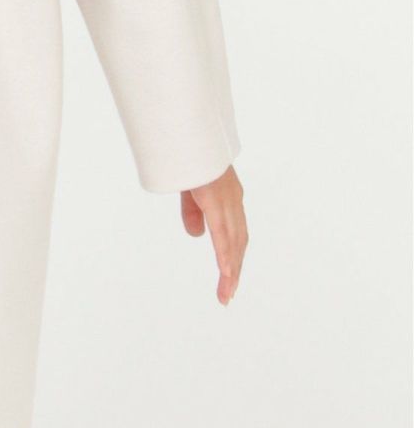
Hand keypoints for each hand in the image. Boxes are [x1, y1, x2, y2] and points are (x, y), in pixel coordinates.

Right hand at [181, 164, 247, 303]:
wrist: (189, 132)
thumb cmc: (190, 156)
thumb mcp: (189, 189)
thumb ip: (193, 211)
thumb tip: (197, 235)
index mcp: (228, 198)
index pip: (234, 234)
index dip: (232, 257)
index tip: (229, 279)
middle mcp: (233, 201)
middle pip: (238, 243)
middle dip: (234, 270)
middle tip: (227, 295)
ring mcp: (227, 201)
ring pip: (233, 243)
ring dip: (230, 269)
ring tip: (226, 293)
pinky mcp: (216, 200)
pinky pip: (223, 232)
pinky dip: (226, 254)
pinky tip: (226, 272)